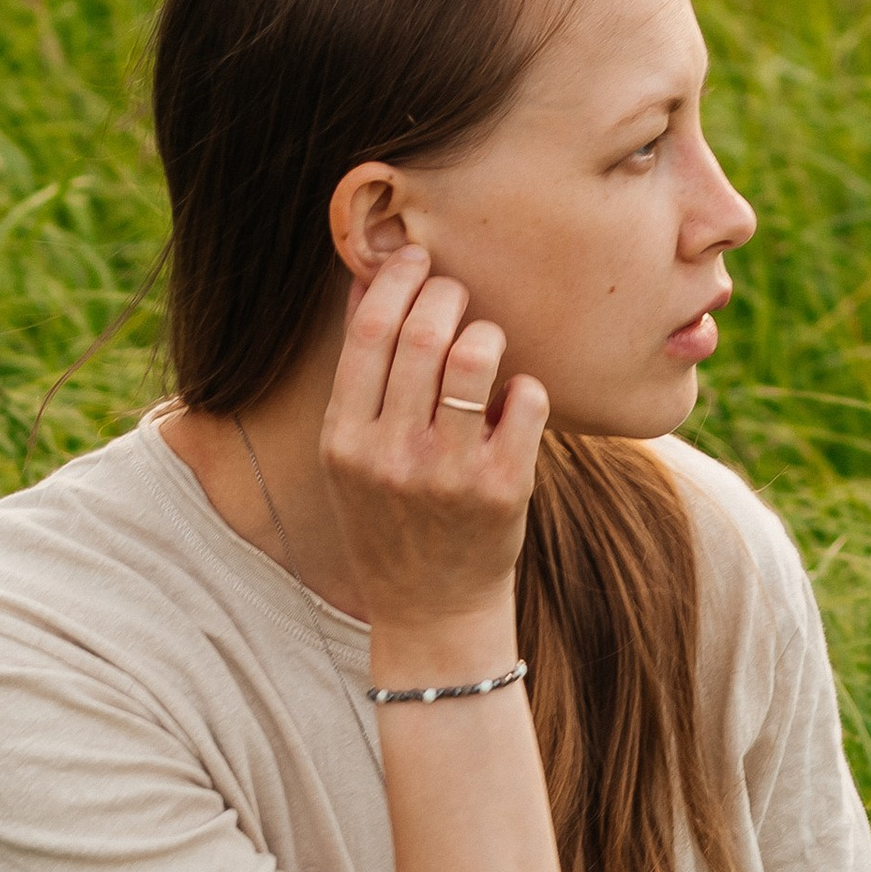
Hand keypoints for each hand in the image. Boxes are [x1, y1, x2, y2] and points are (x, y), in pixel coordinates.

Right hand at [319, 246, 548, 663]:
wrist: (432, 613)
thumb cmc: (392, 522)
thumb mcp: (351, 459)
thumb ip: (360, 378)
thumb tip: (368, 282)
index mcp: (344, 441)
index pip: (369, 331)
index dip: (397, 278)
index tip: (417, 258)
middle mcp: (389, 455)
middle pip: (423, 332)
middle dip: (448, 295)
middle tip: (458, 297)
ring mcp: (447, 473)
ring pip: (475, 355)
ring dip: (488, 334)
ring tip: (487, 347)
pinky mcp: (502, 488)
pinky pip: (526, 398)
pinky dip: (525, 388)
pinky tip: (514, 402)